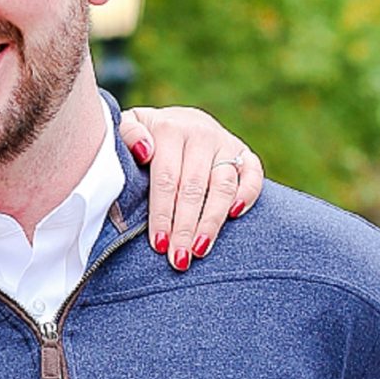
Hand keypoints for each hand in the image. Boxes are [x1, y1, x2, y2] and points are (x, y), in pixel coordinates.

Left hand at [119, 106, 263, 271]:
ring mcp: (224, 142)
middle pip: (193, 188)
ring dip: (212, 221)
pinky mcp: (243, 151)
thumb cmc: (143, 135)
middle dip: (185, 227)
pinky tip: (235, 216)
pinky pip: (253, 173)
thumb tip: (145, 151)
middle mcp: (200, 133)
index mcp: (169, 129)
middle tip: (179, 259)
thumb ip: (127, 133)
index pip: (166, 179)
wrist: (174, 120)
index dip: (162, 214)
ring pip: (223, 186)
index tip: (159, 244)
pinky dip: (248, 193)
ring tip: (200, 249)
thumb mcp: (126, 126)